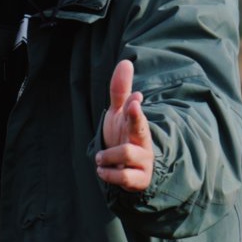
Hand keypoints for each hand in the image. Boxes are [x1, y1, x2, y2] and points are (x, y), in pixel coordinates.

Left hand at [95, 59, 153, 193]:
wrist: (129, 169)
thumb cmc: (124, 136)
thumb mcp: (119, 114)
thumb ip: (120, 91)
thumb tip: (125, 62)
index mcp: (137, 123)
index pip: (137, 112)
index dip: (134, 107)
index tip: (134, 100)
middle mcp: (142, 140)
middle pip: (141, 128)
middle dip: (137, 118)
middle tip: (134, 106)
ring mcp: (142, 160)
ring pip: (128, 152)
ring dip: (109, 154)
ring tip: (99, 158)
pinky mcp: (139, 179)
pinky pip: (125, 176)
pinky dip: (110, 173)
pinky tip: (101, 170)